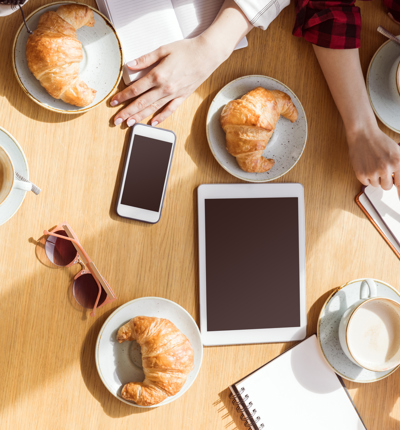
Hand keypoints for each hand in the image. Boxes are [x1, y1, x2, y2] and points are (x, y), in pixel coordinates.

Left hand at [111, 36, 226, 126]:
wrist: (207, 55)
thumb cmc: (186, 50)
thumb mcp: (163, 50)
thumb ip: (145, 59)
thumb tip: (129, 65)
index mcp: (157, 75)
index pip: (135, 89)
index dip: (122, 97)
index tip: (113, 102)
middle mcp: (164, 88)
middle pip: (141, 103)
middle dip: (127, 112)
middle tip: (116, 120)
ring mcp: (173, 94)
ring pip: (153, 108)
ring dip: (140, 117)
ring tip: (129, 124)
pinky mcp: (182, 97)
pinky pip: (170, 110)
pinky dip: (161, 117)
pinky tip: (152, 123)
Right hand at [347, 126, 399, 193]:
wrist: (363, 134)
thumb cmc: (379, 141)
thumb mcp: (396, 152)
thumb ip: (399, 167)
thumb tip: (397, 180)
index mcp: (397, 162)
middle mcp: (386, 169)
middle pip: (387, 187)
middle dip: (385, 181)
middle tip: (381, 171)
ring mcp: (372, 172)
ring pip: (376, 185)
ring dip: (374, 178)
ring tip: (372, 165)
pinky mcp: (361, 174)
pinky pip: (365, 183)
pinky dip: (365, 177)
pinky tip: (365, 166)